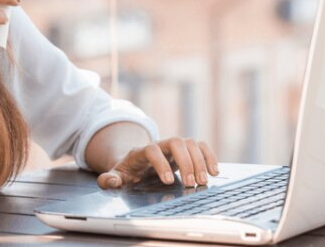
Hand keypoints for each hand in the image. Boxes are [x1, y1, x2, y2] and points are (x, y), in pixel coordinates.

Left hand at [97, 137, 218, 188]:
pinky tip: (215, 172)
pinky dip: (209, 157)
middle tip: (191, 184)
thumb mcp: (116, 176)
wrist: (136, 162)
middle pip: (176, 141)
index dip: (160, 163)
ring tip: (203, 182)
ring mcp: (174, 146)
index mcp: (142, 151)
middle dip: (185, 162)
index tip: (168, 182)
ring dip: (199, 161)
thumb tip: (110, 181)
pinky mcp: (186, 150)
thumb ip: (109, 179)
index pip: (152, 150)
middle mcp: (160, 144)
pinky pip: (201, 147)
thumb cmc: (127, 172)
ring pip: (190, 142)